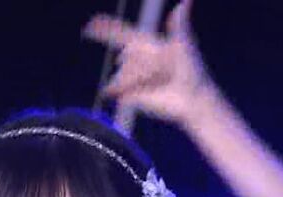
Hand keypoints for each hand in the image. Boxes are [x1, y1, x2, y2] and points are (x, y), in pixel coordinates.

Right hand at [83, 0, 220, 125]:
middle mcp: (138, 61)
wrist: (192, 100)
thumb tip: (186, 2)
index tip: (91, 23)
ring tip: (161, 82)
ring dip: (138, 78)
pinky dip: (126, 90)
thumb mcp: (184, 45)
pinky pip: (121, 91)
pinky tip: (140, 92)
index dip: (107, 28)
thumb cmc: (192, 71)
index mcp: (148, 46)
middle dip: (137, 65)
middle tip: (161, 72)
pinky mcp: (131, 96)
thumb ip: (179, 24)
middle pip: (126, 58)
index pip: (123, 34)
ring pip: (123, 75)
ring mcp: (134, 78)